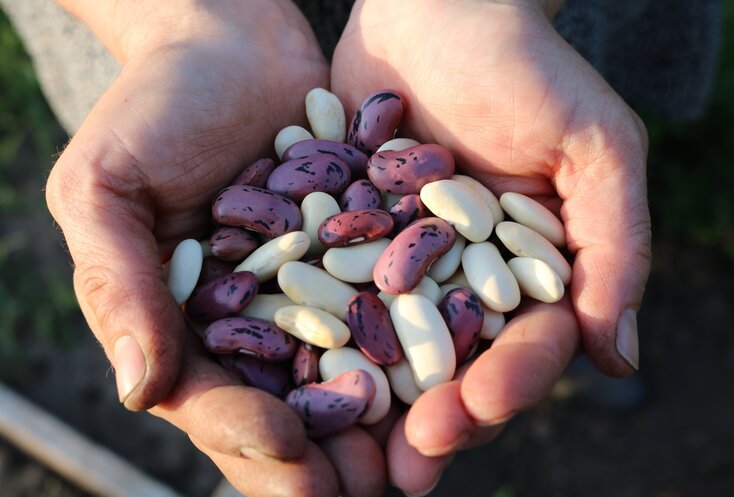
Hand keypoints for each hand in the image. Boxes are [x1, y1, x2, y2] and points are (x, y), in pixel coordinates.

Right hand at [46, 1, 384, 494]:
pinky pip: (396, 301)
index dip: (248, 436)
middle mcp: (258, 321)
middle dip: (327, 455)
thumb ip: (119, 283)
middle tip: (373, 486)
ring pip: (351, 370)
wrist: (231, 38)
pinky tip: (456, 362)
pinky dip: (422, 334)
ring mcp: (318, 290)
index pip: (214, 401)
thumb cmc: (154, 106)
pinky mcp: (368, 250)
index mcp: (188, 324)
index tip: (291, 455)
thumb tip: (138, 388)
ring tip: (425, 447)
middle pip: (291, 407)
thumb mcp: (108, 187)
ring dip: (386, 416)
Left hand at [332, 0, 650, 492]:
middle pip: (454, 363)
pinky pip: (326, 290)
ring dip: (368, 398)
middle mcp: (464, 278)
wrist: (438, 8)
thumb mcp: (593, 147)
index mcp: (529, 271)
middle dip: (434, 415)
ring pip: (387, 344)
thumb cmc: (526, 67)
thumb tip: (618, 360)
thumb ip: (614, 248)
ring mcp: (400, 262)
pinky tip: (287, 370)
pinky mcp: (344, 237)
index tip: (477, 411)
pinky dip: (310, 330)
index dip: (509, 385)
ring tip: (342, 442)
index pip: (527, 345)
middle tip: (406, 467)